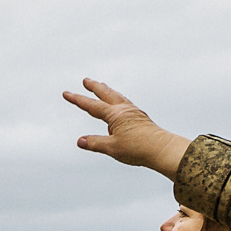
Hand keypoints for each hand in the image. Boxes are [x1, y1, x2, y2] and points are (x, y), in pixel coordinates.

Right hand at [65, 78, 189, 175]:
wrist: (163, 150)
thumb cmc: (138, 149)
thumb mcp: (112, 147)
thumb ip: (94, 143)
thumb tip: (80, 141)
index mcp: (115, 115)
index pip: (92, 106)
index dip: (77, 99)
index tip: (66, 93)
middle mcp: (124, 109)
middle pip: (106, 94)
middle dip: (94, 87)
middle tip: (85, 80)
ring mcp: (134, 112)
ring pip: (117, 97)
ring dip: (107, 91)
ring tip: (101, 87)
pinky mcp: (140, 117)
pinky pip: (125, 103)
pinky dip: (117, 99)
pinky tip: (119, 104)